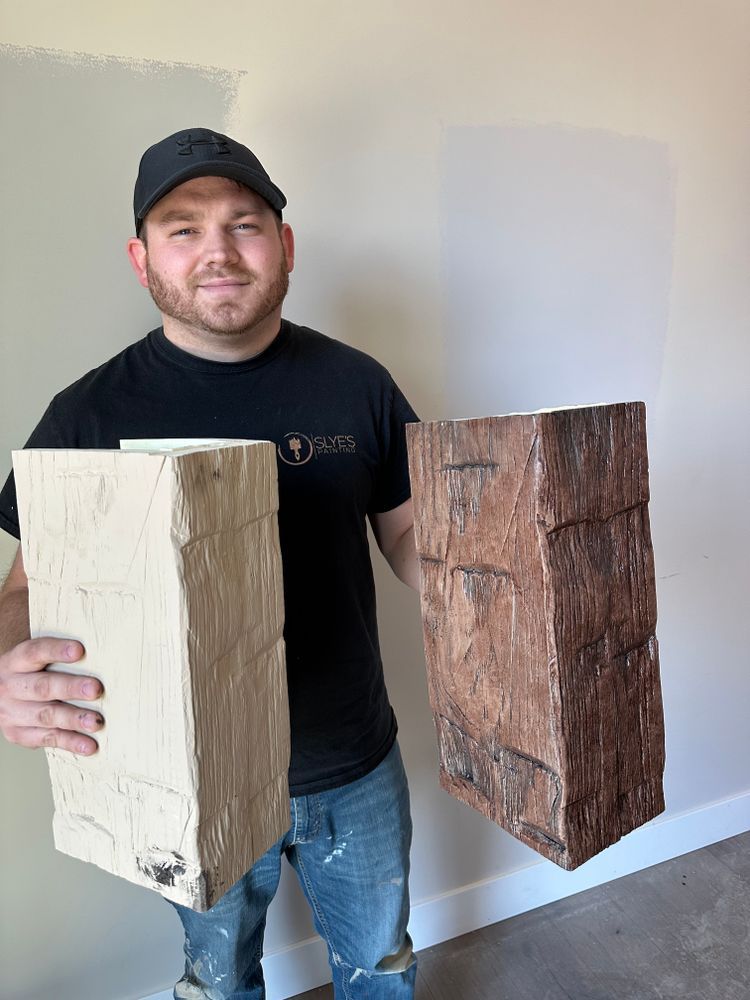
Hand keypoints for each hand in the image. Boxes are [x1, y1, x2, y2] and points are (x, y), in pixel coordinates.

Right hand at [0, 638, 102, 754]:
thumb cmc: (29, 673)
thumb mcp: (34, 661)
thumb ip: (58, 657)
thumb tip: (101, 653)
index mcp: (15, 662)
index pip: (34, 652)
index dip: (56, 650)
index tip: (79, 650)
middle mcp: (10, 687)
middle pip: (42, 687)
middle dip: (70, 688)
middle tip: (95, 689)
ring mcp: (12, 713)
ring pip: (46, 715)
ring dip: (74, 719)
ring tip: (96, 722)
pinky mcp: (18, 734)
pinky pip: (47, 738)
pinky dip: (70, 742)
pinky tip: (89, 744)